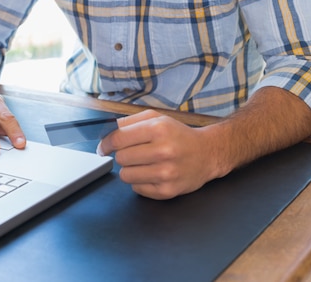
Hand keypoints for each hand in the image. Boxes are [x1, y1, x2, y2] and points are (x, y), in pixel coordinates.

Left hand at [97, 109, 216, 199]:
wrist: (207, 153)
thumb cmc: (179, 135)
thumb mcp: (158, 118)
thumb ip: (131, 121)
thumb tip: (108, 131)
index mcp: (158, 129)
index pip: (119, 138)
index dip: (106, 143)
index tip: (103, 147)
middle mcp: (163, 151)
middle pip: (121, 158)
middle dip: (123, 155)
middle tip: (133, 152)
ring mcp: (166, 173)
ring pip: (126, 176)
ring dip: (130, 169)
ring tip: (143, 163)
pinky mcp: (167, 191)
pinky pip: (137, 189)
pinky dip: (140, 182)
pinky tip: (152, 173)